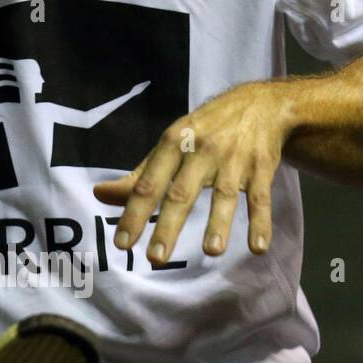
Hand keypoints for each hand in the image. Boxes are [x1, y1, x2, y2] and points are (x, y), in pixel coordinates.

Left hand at [92, 82, 295, 263]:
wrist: (261, 103)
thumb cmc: (205, 130)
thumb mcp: (171, 144)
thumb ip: (138, 175)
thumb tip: (100, 195)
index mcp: (173, 143)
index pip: (149, 183)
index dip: (134, 213)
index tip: (122, 244)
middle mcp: (201, 150)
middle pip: (181, 193)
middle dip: (168, 227)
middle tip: (156, 259)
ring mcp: (234, 159)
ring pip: (224, 195)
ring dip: (218, 223)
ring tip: (212, 252)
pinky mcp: (262, 167)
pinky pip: (260, 198)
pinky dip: (261, 222)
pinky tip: (257, 247)